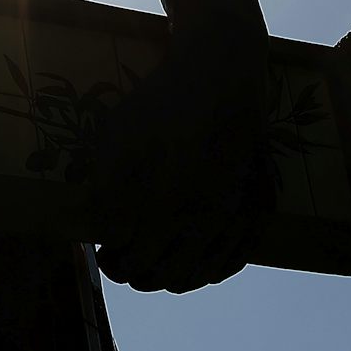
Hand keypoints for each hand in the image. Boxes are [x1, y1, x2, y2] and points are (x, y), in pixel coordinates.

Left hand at [89, 27, 269, 293]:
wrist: (221, 74)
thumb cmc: (163, 101)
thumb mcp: (117, 135)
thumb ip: (103, 187)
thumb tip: (91, 226)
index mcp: (167, 203)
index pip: (134, 259)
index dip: (114, 262)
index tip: (104, 254)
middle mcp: (204, 219)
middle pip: (165, 274)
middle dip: (138, 273)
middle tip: (123, 262)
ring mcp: (236, 215)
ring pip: (201, 273)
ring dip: (172, 276)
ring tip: (153, 264)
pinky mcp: (258, 206)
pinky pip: (235, 259)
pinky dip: (211, 268)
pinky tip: (194, 261)